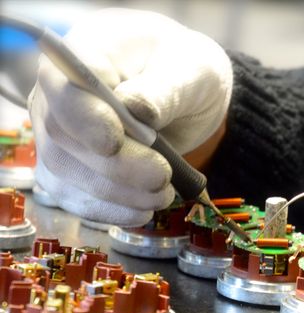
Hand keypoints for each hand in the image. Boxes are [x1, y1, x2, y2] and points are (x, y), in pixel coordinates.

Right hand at [29, 8, 232, 225]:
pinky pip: (76, 198)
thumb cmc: (184, 69)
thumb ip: (164, 88)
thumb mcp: (190, 69)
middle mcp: (57, 95)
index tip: (113, 143)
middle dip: (115, 167)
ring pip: (66, 173)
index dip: (85, 118)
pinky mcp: (70, 170)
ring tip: (164, 194)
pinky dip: (111, 211)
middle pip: (63, 136)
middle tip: (162, 177)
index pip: (66, 86)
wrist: (185, 93)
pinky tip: (144, 210)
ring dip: (117, 194)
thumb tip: (137, 110)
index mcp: (82, 54)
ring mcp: (58, 135)